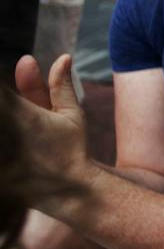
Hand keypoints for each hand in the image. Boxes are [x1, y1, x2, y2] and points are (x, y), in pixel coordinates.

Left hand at [13, 54, 88, 181]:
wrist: (70, 192)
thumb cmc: (71, 149)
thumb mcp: (71, 114)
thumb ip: (60, 85)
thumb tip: (63, 57)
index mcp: (21, 115)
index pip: (0, 93)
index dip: (2, 92)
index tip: (7, 96)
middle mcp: (6, 134)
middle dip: (3, 110)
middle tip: (15, 122)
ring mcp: (1, 157)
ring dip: (2, 131)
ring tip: (13, 134)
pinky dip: (2, 150)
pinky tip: (9, 148)